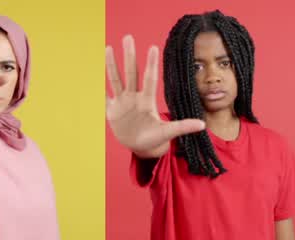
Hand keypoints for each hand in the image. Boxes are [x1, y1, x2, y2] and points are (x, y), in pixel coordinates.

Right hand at [106, 35, 204, 158]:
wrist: (141, 147)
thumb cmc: (155, 139)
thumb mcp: (168, 133)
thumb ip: (183, 127)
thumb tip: (202, 125)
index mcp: (146, 101)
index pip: (149, 79)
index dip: (151, 64)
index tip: (153, 47)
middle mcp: (133, 98)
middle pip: (131, 74)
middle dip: (129, 56)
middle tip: (128, 37)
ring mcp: (122, 103)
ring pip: (116, 80)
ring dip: (111, 65)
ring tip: (109, 48)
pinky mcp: (112, 112)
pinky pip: (103, 98)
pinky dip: (97, 89)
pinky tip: (92, 75)